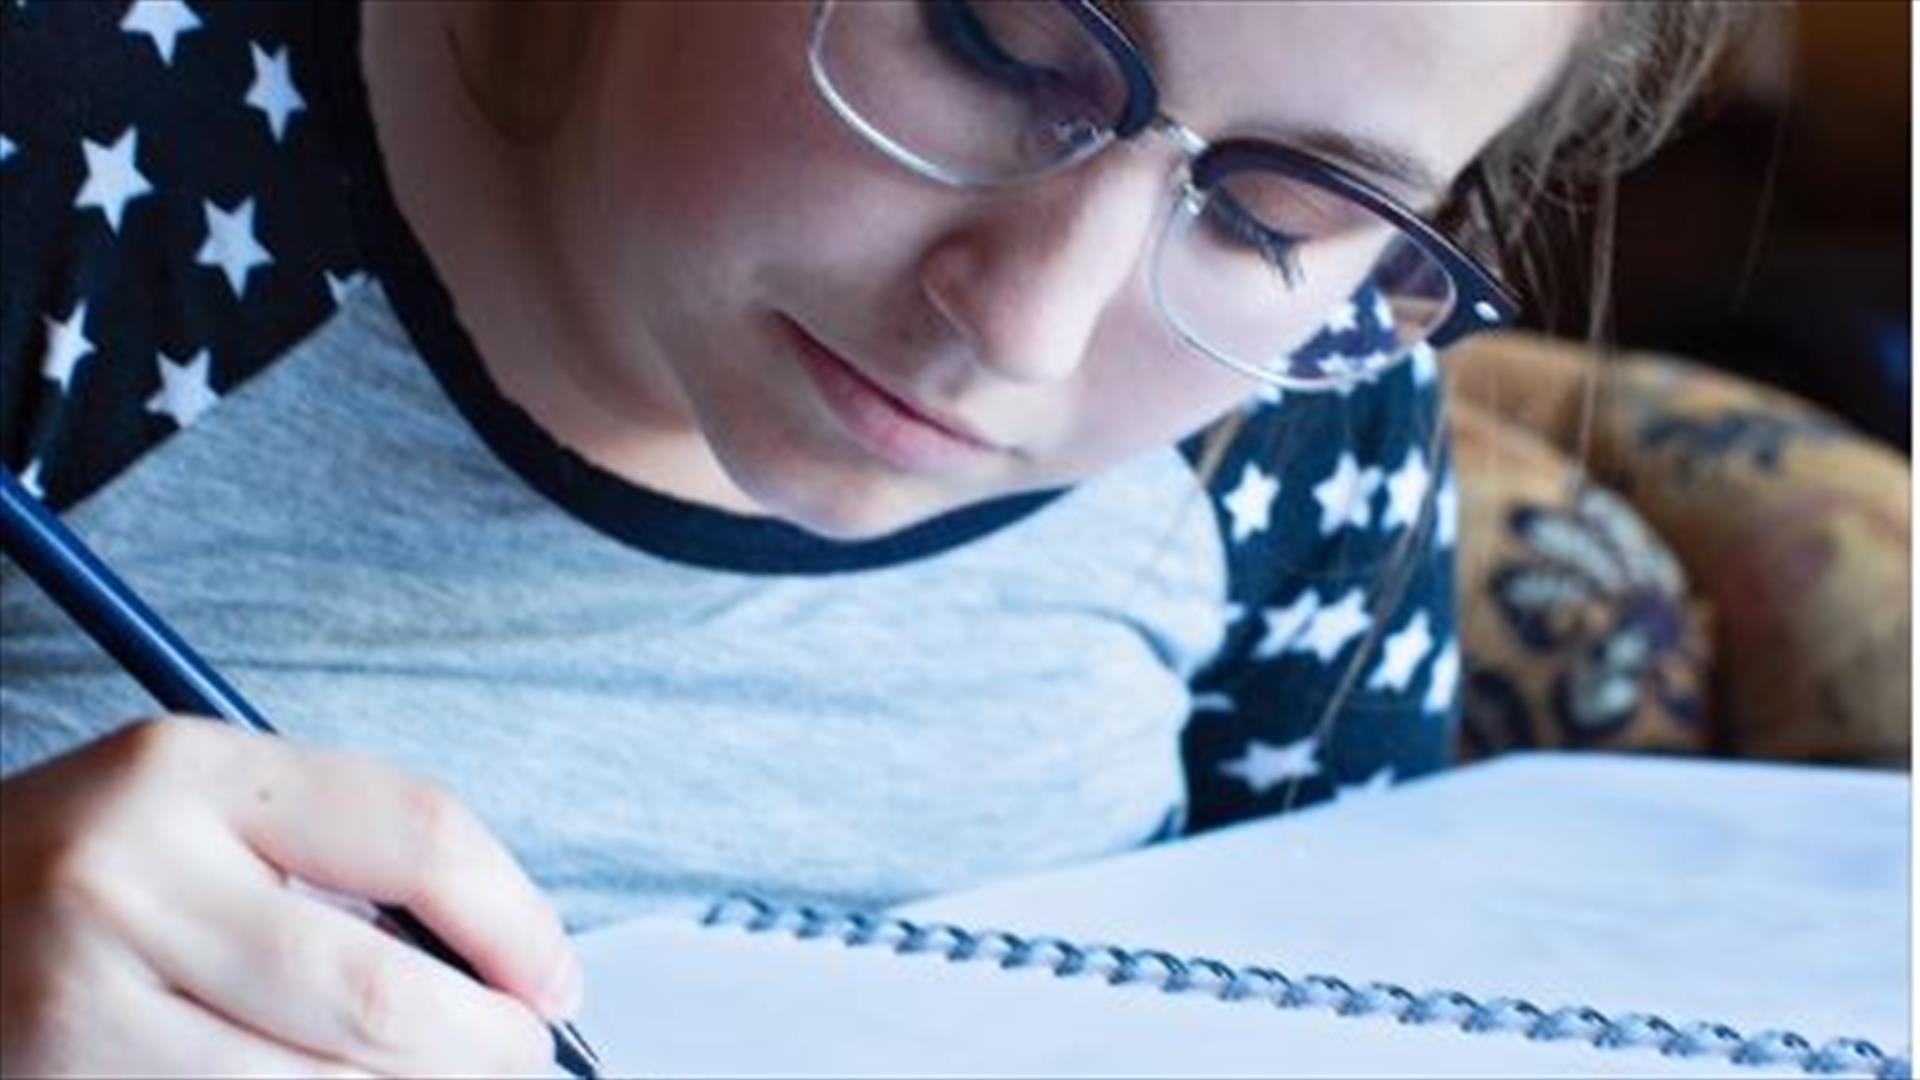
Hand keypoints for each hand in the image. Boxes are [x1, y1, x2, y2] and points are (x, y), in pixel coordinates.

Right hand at [0, 717, 580, 1076]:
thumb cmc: (90, 872)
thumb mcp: (203, 817)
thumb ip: (340, 866)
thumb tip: (511, 969)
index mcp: (185, 774)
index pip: (419, 836)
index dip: (520, 924)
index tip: (558, 982)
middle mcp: (123, 884)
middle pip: (379, 1001)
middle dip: (485, 1049)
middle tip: (522, 1059)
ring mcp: (76, 1010)